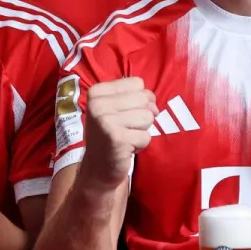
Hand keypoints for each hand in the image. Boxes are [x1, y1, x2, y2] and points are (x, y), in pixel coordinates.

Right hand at [79, 77, 156, 192]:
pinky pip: (146, 136)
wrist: (98, 167)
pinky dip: (140, 144)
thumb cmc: (111, 133)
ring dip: (142, 130)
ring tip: (126, 137)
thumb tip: (154, 105)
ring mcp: (105, 122)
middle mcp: (97, 104)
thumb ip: (134, 97)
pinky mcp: (116, 139)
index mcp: (96, 92)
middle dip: (142, 115)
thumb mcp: (115, 108)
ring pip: (147, 117)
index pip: (137, 83)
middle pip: (144, 99)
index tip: (125, 113)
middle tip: (126, 128)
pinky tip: (126, 148)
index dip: (139, 99)